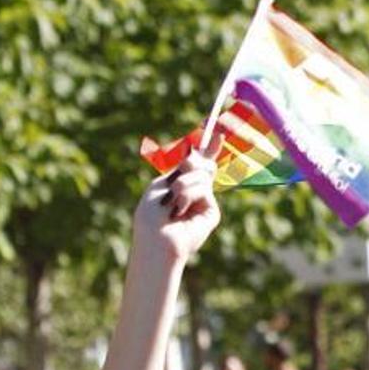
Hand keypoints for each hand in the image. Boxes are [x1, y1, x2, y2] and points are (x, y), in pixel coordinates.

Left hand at [132, 139, 221, 264]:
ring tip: (173, 204)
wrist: (156, 239)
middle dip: (193, 162)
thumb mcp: (162, 184)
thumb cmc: (151, 215)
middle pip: (202, 162)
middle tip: (178, 178)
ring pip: (202, 174)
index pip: (197, 161)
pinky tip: (180, 211)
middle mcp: (194, 191)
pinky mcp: (212, 212)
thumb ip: (183, 170)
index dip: (207, 146)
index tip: (217, 130)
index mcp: (179, 183)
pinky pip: (204, 189)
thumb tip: (200, 152)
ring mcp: (204, 200)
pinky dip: (189, 195)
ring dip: (183, 185)